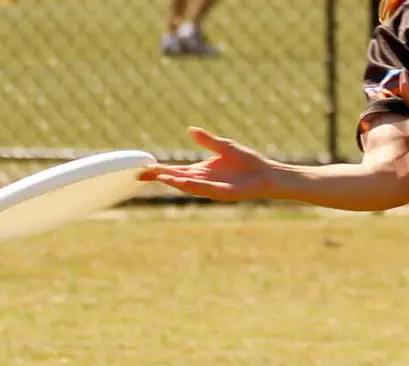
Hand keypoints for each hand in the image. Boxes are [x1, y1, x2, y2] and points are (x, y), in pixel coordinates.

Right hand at [137, 127, 281, 201]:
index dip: (159, 170)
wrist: (267, 174)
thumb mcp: (224, 146)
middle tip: (141, 175)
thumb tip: (190, 129)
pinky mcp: (224, 193)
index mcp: (201, 171)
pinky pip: (206, 189)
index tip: (144, 167)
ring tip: (160, 177)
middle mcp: (203, 182)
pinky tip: (183, 181)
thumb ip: (207, 140)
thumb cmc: (248, 162)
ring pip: (188, 186)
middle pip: (176, 179)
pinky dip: (194, 186)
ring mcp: (212, 188)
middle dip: (160, 177)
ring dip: (174, 182)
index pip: (175, 171)